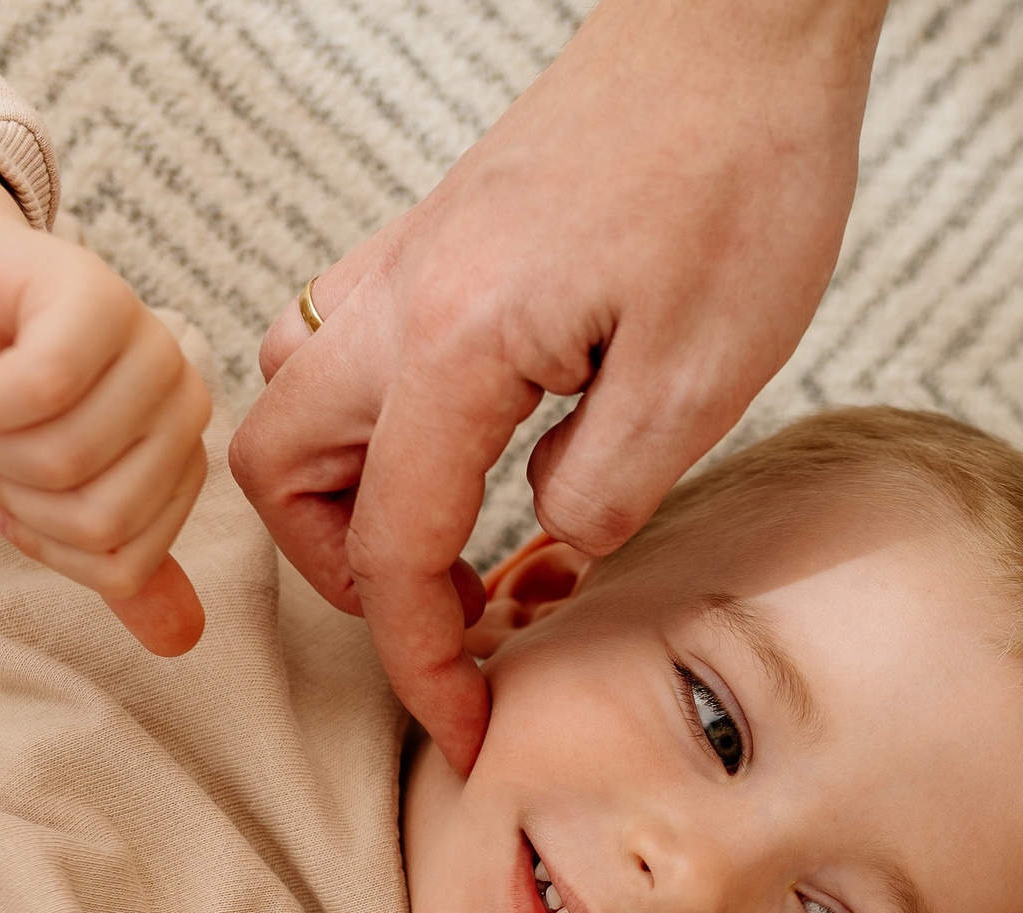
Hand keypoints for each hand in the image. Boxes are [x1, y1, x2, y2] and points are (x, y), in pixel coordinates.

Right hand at [0, 119, 212, 656]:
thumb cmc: (11, 394)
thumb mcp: (60, 492)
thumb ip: (117, 560)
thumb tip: (179, 644)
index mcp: (183, 457)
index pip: (124, 564)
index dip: (43, 545)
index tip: (4, 501)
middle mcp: (184, 400)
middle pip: (99, 519)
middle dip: (13, 500)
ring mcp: (149, 344)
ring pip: (65, 460)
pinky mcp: (94, 295)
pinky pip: (41, 388)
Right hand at [227, 0, 885, 770]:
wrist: (741, 31)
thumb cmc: (738, 174)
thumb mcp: (700, 376)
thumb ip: (603, 490)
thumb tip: (545, 544)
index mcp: (455, 346)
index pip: (394, 551)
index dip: (421, 664)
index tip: (466, 732)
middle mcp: (402, 300)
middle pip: (280, 471)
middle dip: (344, 575)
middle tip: (447, 616)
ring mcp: (413, 260)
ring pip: (297, 401)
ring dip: (348, 496)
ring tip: (454, 542)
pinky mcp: (447, 239)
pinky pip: (351, 345)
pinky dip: (380, 423)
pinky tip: (480, 446)